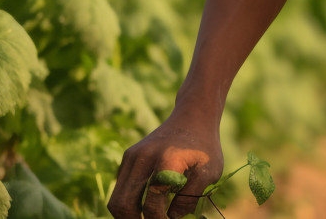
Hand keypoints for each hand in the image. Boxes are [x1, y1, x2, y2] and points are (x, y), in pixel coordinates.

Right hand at [108, 107, 223, 218]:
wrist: (192, 117)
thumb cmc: (204, 147)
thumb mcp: (209, 173)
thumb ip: (190, 199)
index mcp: (166, 159)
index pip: (152, 202)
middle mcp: (143, 156)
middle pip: (123, 204)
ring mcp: (132, 156)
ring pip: (116, 199)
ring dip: (129, 215)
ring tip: (148, 218)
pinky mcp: (128, 157)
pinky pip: (120, 189)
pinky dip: (129, 203)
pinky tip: (146, 207)